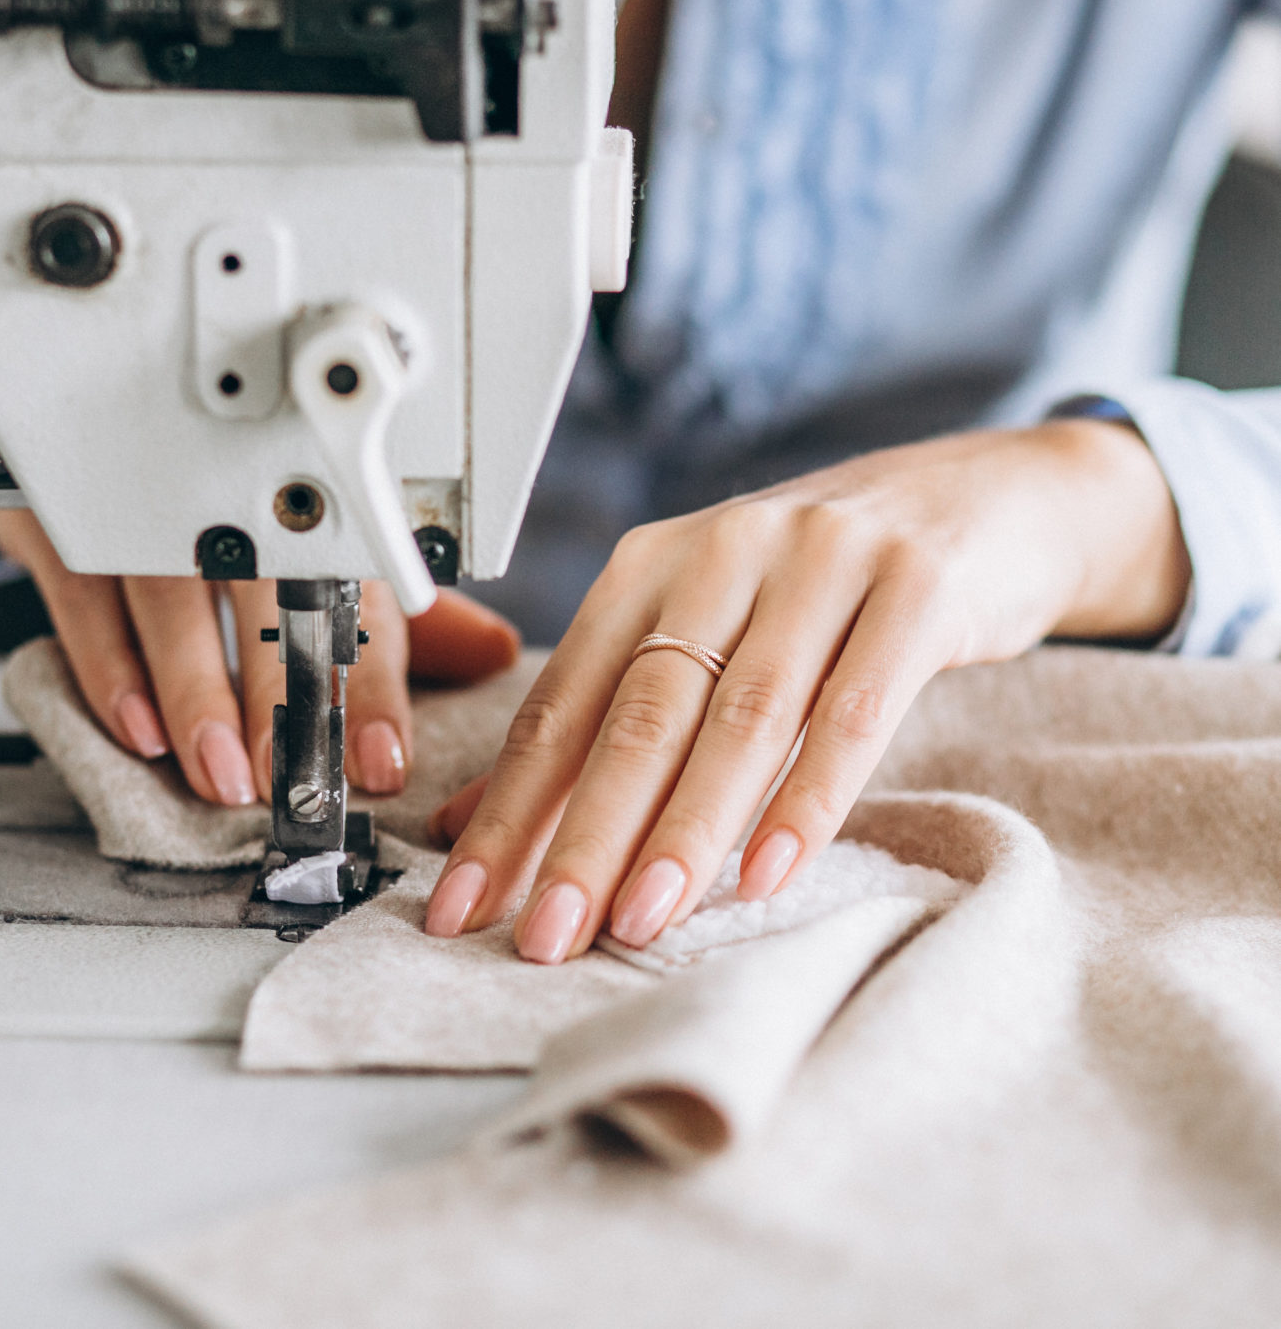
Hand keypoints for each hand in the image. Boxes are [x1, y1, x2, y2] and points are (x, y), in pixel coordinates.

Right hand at [0, 509, 519, 804]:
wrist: (99, 417)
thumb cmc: (230, 508)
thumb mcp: (320, 552)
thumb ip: (402, 614)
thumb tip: (495, 652)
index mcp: (310, 510)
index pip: (357, 597)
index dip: (372, 684)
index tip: (382, 759)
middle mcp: (232, 498)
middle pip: (268, 592)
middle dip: (284, 693)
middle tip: (291, 778)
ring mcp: (144, 499)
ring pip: (174, 592)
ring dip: (197, 692)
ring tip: (221, 773)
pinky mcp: (63, 508)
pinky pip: (83, 589)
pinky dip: (110, 666)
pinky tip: (138, 732)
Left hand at [423, 421, 1190, 960]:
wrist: (976, 503)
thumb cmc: (819, 586)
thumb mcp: (706, 631)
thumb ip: (606, 720)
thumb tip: (479, 820)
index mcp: (652, 565)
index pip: (563, 702)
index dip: (507, 808)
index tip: (465, 905)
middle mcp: (725, 550)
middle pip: (641, 713)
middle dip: (586, 835)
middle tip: (547, 936)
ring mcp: (823, 560)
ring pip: (742, 715)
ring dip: (688, 829)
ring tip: (643, 920)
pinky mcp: (915, 587)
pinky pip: (855, 707)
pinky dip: (809, 796)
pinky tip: (771, 870)